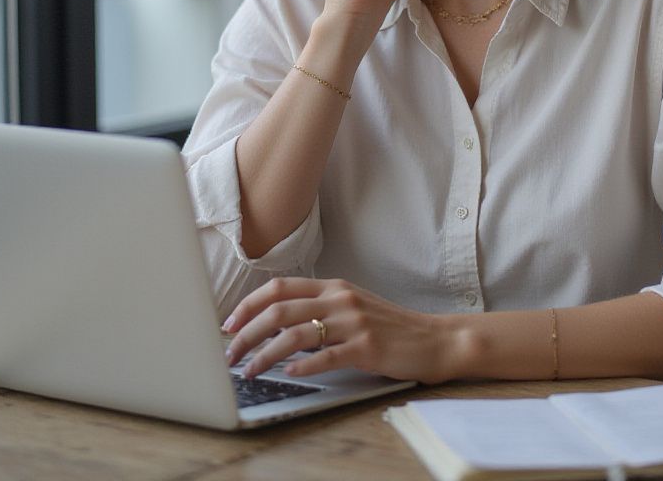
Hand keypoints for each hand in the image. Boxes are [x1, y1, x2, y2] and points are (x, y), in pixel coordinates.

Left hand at [222, 276, 455, 384]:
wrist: (432, 338)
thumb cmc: (389, 327)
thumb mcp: (352, 307)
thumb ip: (320, 309)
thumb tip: (276, 325)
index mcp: (334, 287)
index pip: (280, 287)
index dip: (249, 304)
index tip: (230, 324)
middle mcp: (340, 299)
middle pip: (280, 310)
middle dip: (247, 333)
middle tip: (230, 354)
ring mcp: (353, 322)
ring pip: (296, 334)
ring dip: (266, 354)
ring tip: (250, 371)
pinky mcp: (366, 347)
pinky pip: (327, 355)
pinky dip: (303, 366)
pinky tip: (289, 374)